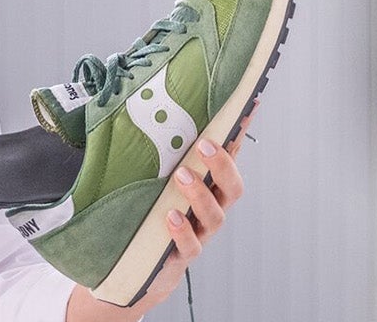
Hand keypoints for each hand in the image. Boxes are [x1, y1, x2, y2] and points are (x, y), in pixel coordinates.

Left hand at [66, 105, 258, 321]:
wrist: (132, 267)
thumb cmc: (142, 215)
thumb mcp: (146, 181)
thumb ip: (149, 153)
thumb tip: (131, 108)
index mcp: (205, 186)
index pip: (228, 158)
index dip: (238, 135)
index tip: (245, 109)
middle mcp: (208, 210)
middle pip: (232, 188)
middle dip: (223, 165)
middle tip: (204, 146)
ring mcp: (197, 234)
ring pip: (214, 216)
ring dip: (200, 193)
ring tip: (181, 176)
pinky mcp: (180, 257)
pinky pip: (190, 245)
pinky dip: (182, 231)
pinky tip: (170, 217)